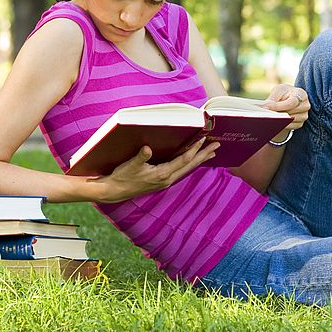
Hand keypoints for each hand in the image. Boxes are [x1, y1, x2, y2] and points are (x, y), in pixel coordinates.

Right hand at [94, 138, 219, 202]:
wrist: (114, 191)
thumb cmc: (122, 177)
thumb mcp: (130, 165)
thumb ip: (140, 157)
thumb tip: (147, 148)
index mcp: (162, 175)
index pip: (182, 161)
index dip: (193, 150)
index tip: (203, 140)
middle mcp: (167, 179)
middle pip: (190, 165)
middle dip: (203, 155)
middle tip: (217, 146)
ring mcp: (165, 181)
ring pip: (186, 169)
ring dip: (199, 160)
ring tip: (210, 153)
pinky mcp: (161, 181)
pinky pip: (180, 170)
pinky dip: (189, 163)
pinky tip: (192, 160)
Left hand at [260, 84, 309, 130]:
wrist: (288, 99)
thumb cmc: (283, 94)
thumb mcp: (277, 92)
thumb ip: (272, 99)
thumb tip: (264, 107)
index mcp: (301, 94)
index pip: (291, 103)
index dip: (278, 106)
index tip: (265, 108)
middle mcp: (305, 105)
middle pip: (291, 113)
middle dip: (277, 114)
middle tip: (264, 115)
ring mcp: (304, 115)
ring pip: (290, 121)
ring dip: (279, 120)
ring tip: (268, 118)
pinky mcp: (300, 123)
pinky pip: (290, 127)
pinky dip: (282, 125)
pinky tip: (273, 122)